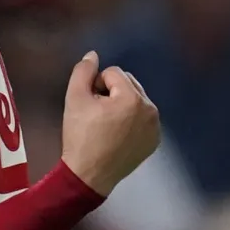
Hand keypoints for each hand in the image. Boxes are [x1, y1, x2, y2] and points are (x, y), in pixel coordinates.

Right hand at [60, 51, 160, 195]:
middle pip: (128, 84)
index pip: (113, 73)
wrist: (89, 175)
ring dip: (121, 106)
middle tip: (96, 115)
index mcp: (133, 98)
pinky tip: (117, 136)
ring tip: (106, 126)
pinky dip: (131, 122)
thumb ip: (83, 72)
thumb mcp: (74, 100)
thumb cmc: (80, 136)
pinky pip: (142, 119)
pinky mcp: (154, 140)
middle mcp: (150, 110)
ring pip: (136, 101)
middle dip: (111, 93)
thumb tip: (93, 55)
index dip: (95, 86)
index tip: (88, 106)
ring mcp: (155, 127)